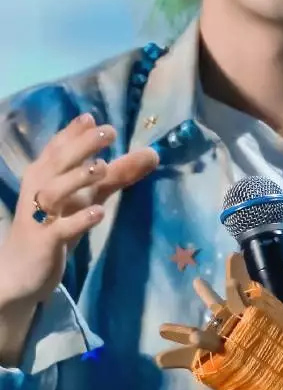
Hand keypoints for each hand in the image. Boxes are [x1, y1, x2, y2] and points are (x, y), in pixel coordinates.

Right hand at [0, 113, 158, 306]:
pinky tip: (99, 212)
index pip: (57, 147)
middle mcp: (40, 190)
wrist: (22, 272)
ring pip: (54, 192)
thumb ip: (119, 173)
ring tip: (103, 168)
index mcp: (46, 174)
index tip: (92, 117)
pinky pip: (59, 229)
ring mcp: (39, 216)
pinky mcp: (45, 242)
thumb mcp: (89, 195)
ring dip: (78, 178)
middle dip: (82, 145)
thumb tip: (154, 153)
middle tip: (109, 131)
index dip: (73, 132)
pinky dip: (79, 219)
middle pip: (57, 162)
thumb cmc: (57, 223)